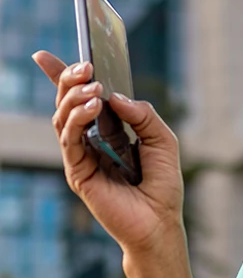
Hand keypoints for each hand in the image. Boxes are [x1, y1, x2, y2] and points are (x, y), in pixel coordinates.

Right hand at [32, 51, 185, 255]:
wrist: (160, 222)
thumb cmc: (163, 183)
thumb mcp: (163, 140)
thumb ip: (143, 115)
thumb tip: (116, 96)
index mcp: (109, 130)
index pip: (81, 98)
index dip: (63, 76)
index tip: (44, 55)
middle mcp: (91, 140)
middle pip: (68, 103)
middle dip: (70, 80)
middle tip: (85, 66)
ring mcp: (81, 156)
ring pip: (63, 118)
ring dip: (75, 97)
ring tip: (94, 88)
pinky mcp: (77, 171)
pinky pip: (69, 139)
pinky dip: (77, 119)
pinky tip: (92, 107)